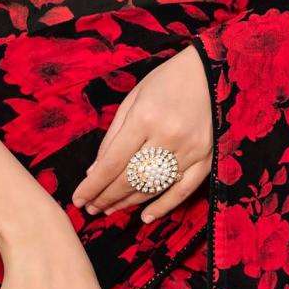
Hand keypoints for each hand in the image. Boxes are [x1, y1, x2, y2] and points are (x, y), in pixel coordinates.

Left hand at [70, 44, 211, 225]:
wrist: (210, 71)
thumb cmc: (165, 82)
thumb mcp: (132, 100)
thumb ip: (113, 136)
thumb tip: (95, 171)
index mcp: (145, 118)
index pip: (112, 163)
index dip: (93, 185)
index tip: (78, 199)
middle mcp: (168, 137)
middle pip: (130, 179)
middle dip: (107, 197)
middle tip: (92, 209)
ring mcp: (190, 150)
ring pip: (153, 187)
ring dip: (129, 202)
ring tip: (110, 209)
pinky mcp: (206, 158)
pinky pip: (183, 190)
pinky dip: (164, 206)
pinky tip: (145, 216)